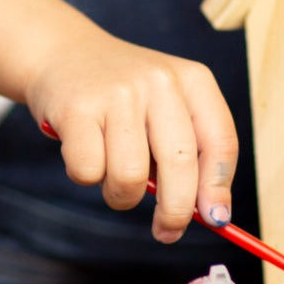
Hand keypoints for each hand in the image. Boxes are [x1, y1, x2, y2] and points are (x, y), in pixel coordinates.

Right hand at [28, 32, 237, 243]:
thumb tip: (212, 214)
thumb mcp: (165, 106)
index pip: (220, 141)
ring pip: (131, 178)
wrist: (62, 52)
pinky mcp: (77, 108)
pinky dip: (85, 176)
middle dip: (175, 211)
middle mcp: (159, 81)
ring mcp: (118, 93)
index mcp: (192, 80)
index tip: (216, 219)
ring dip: (121, 194)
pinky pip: (89, 172)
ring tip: (111, 174)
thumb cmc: (120, 94)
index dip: (219, 187)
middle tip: (167, 231)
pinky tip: (83, 152)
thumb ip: (188, 152)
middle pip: (181, 166)